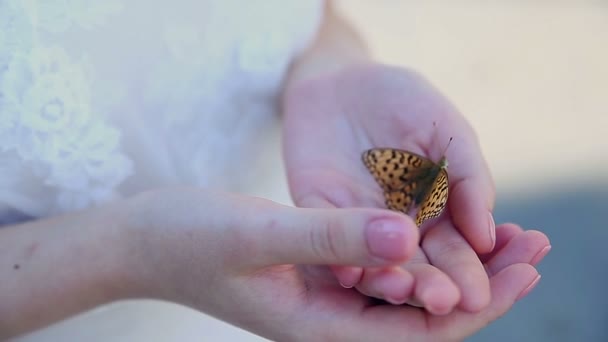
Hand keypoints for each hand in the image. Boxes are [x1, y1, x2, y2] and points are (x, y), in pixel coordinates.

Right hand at [125, 188, 547, 340]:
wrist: (145, 240)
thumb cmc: (188, 239)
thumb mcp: (259, 233)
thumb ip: (331, 236)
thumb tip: (408, 237)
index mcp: (321, 328)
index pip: (420, 331)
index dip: (481, 302)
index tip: (526, 264)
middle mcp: (331, 322)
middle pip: (425, 314)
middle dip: (484, 284)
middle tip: (534, 243)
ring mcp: (327, 299)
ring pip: (410, 290)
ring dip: (457, 263)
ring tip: (505, 231)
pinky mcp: (320, 274)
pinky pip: (384, 268)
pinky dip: (420, 249)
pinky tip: (440, 222)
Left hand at [283, 63, 502, 312]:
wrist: (341, 75)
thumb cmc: (402, 100)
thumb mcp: (446, 129)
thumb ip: (469, 177)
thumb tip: (488, 236)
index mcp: (434, 214)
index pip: (455, 252)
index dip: (468, 273)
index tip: (479, 296)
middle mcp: (395, 227)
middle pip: (415, 267)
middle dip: (429, 287)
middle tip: (441, 304)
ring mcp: (353, 221)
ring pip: (370, 261)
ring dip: (384, 280)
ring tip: (400, 292)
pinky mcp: (316, 208)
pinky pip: (324, 238)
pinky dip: (335, 257)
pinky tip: (346, 272)